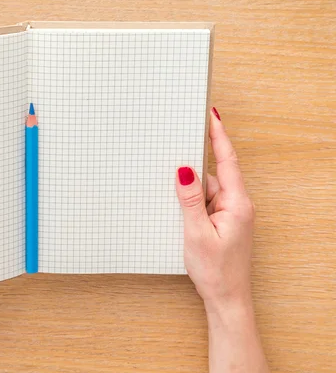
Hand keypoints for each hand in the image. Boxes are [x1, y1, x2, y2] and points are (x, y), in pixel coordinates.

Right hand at [175, 108, 254, 310]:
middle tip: (177, 183)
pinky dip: (193, 207)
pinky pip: (206, 205)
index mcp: (237, 204)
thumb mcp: (197, 233)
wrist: (226, 299)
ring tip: (182, 220)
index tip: (212, 116)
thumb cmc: (216, 271)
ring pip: (207, 192)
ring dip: (191, 198)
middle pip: (213, 177)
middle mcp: (237, 205)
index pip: (227, 161)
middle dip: (192, 178)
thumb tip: (184, 170)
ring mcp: (231, 215)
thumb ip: (190, 199)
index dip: (219, 137)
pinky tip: (184, 221)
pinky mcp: (223, 223)